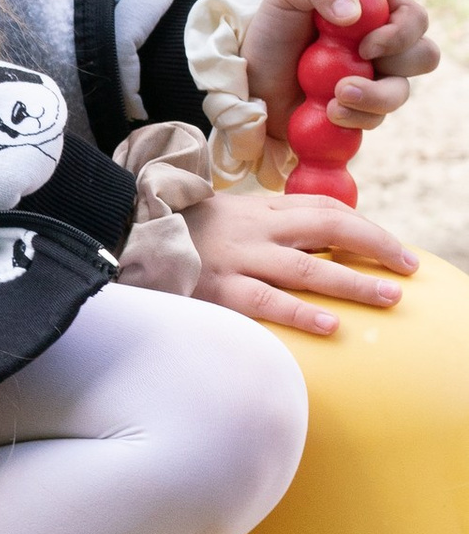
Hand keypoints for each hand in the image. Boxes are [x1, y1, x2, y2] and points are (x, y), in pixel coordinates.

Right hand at [180, 183, 415, 336]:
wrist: (126, 236)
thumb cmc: (184, 233)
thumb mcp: (230, 216)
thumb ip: (270, 225)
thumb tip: (320, 245)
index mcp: (260, 208)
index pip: (325, 208)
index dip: (366, 228)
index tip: (396, 250)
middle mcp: (256, 229)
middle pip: (329, 228)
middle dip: (374, 246)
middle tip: (407, 267)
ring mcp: (239, 259)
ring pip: (308, 269)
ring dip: (353, 282)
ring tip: (387, 296)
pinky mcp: (220, 290)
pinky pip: (268, 302)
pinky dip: (302, 314)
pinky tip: (330, 325)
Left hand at [243, 0, 436, 138]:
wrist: (250, 78)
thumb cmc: (273, 29)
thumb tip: (353, 13)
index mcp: (374, 12)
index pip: (414, 17)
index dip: (402, 31)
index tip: (366, 42)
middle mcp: (381, 46)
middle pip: (424, 56)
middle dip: (397, 64)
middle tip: (355, 66)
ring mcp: (373, 81)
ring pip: (401, 93)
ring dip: (373, 98)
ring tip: (334, 98)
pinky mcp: (360, 111)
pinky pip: (375, 119)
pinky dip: (354, 118)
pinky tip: (327, 112)